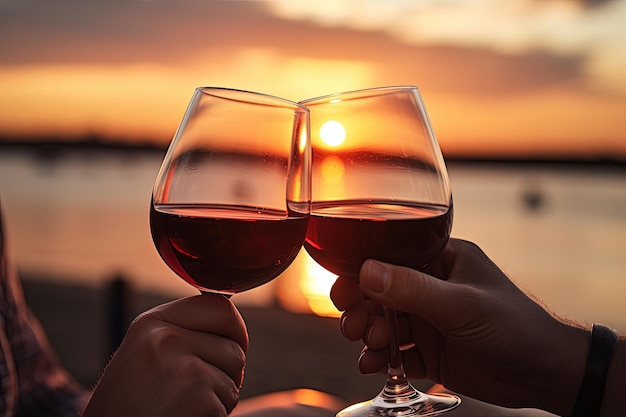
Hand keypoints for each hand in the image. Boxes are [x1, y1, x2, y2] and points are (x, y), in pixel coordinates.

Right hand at [81, 293, 247, 416]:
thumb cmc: (127, 404)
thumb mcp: (144, 353)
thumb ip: (183, 333)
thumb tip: (235, 330)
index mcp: (152, 322)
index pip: (220, 308)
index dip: (236, 330)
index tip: (233, 346)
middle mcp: (166, 339)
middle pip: (234, 348)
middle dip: (228, 372)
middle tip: (197, 390)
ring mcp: (183, 369)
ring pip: (233, 380)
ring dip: (219, 398)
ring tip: (182, 405)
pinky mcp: (197, 399)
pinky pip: (226, 406)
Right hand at [331, 238, 588, 415]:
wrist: (542, 373)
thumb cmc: (513, 325)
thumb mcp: (460, 304)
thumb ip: (412, 289)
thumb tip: (365, 271)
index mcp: (440, 259)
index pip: (390, 259)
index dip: (361, 275)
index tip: (342, 294)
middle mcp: (430, 286)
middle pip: (380, 293)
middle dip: (362, 309)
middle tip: (353, 326)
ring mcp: (429, 320)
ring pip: (384, 323)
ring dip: (369, 334)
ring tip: (370, 346)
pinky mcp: (430, 350)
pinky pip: (395, 352)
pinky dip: (380, 359)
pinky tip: (372, 366)